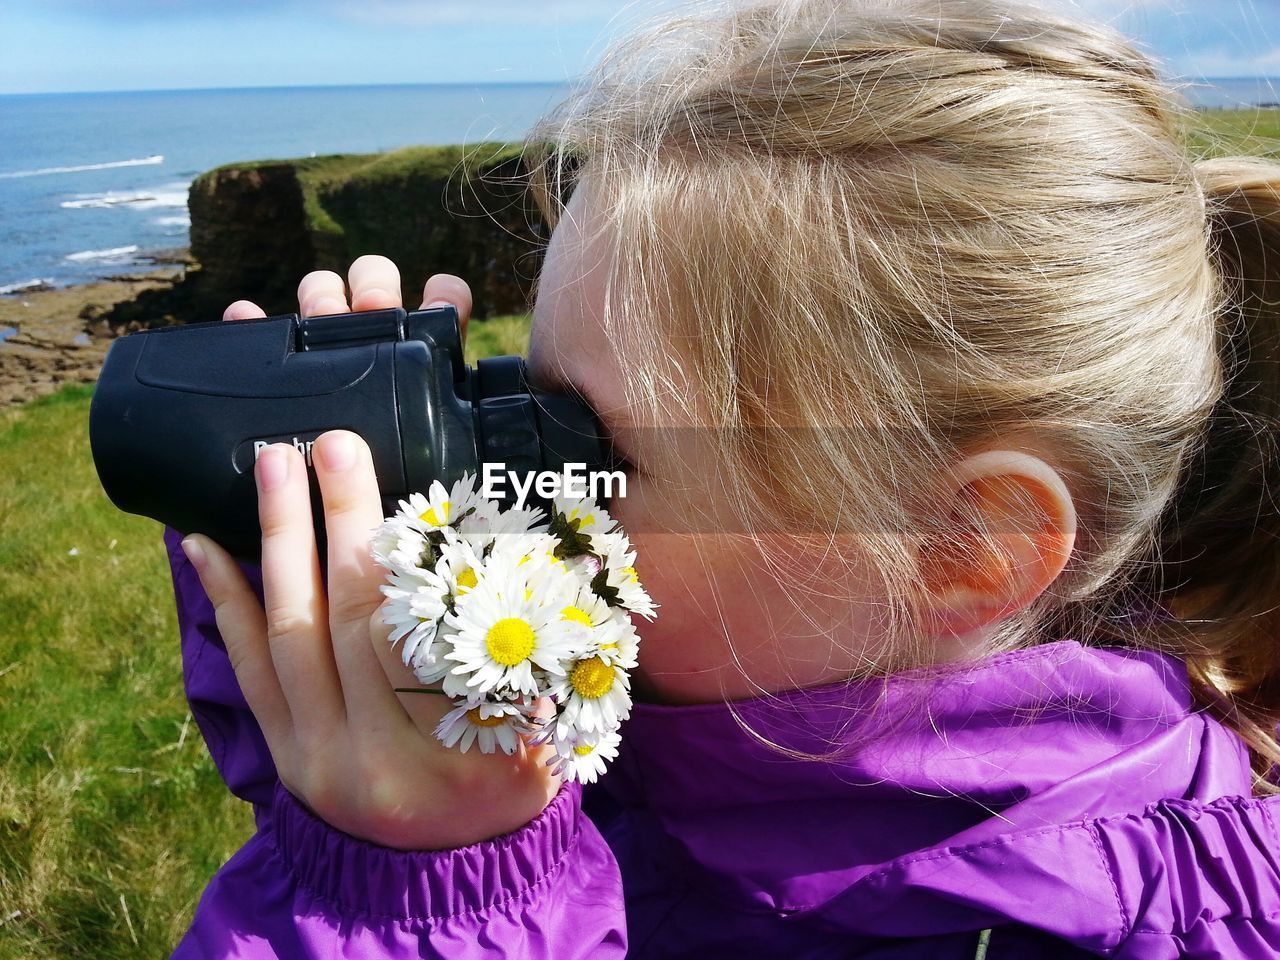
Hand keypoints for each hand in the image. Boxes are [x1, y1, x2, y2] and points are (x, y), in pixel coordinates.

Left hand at [183, 257, 560, 850]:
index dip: (401, 558)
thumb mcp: (540, 746)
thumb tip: (549, 571)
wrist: (443, 873)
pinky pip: (248, 671)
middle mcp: (364, 759)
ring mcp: (311, 758)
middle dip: (336, 523)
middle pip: (343, 621)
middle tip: (329, 442)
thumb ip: (531, 672)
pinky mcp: (280, 753)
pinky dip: (227, 603)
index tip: (401, 485)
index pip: (412, 642)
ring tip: (274, 464)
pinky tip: (204, 544)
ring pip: (287, 636)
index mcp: (440, 756)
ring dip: (278, 542)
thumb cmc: (506, 791)